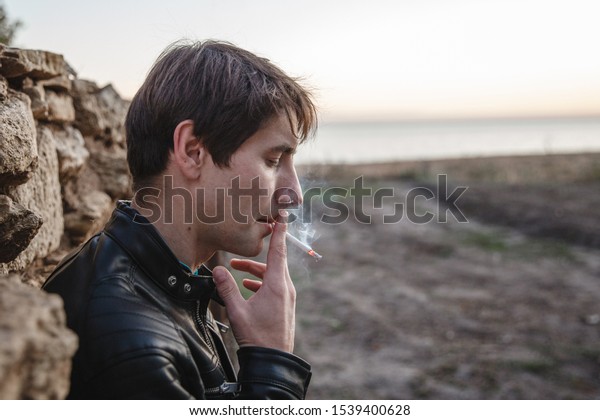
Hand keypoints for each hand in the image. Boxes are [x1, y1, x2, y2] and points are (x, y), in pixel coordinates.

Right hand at [212, 216, 295, 352]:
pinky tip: (248, 287)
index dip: (280, 231)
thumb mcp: (237, 312)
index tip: (284, 214)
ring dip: (256, 270)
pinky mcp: (285, 305)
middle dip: (259, 251)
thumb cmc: (256, 337)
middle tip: (251, 237)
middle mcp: (285, 288)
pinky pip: (274, 285)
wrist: (273, 361)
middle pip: (274, 261)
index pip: (279, 251)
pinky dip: (261, 281)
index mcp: (277, 285)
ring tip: (236, 270)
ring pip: (272, 274)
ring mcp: (287, 297)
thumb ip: (227, 288)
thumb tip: (218, 269)